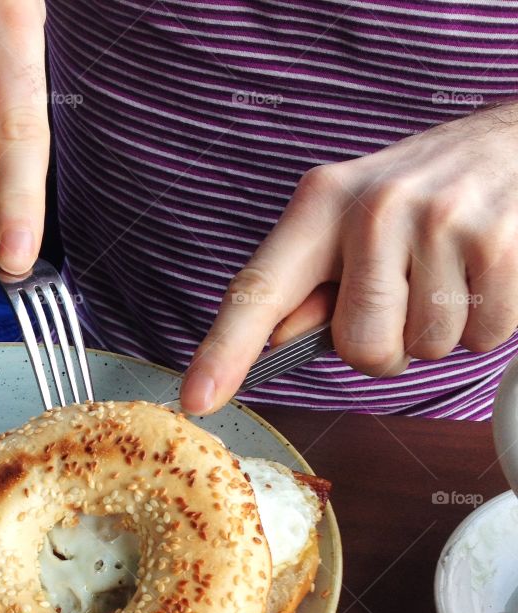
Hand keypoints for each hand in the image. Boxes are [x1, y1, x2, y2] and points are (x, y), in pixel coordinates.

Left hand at [181, 102, 517, 413]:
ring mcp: (438, 220)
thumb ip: (311, 284)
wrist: (513, 143)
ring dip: (439, 331)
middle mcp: (373, 207)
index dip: (223, 352)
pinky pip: (481, 337)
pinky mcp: (497, 240)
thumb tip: (277, 339)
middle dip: (386, 345)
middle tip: (405, 297)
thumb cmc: (421, 195)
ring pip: (423, 348)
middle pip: (358, 347)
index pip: (259, 289)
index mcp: (320, 204)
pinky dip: (485, 322)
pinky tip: (482, 274)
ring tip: (448, 273)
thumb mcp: (351, 223)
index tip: (196, 398)